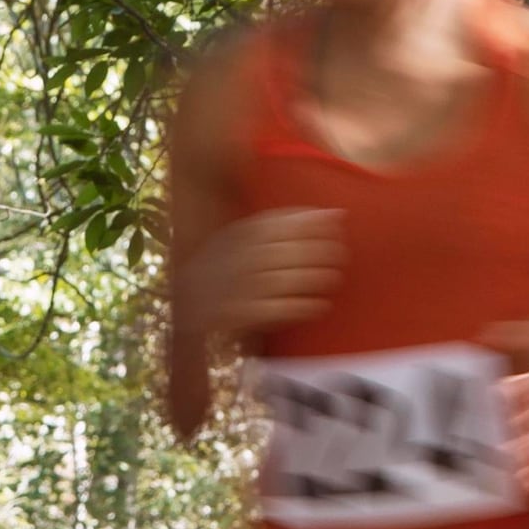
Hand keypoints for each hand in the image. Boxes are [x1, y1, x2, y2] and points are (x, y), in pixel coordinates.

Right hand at [189, 208, 345, 343]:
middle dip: (317, 251)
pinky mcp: (239, 314)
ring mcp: (238, 287)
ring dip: (312, 278)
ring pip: (281, 281)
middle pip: (283, 252)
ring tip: (334, 277)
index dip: (311, 222)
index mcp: (240, 235)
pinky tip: (319, 306)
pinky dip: (299, 308)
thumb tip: (336, 213)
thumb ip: (285, 223)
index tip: (338, 223)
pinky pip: (274, 311)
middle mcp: (238, 259)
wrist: (186, 300)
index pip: (279, 224)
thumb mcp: (244, 235)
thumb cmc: (227, 264)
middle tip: (341, 254)